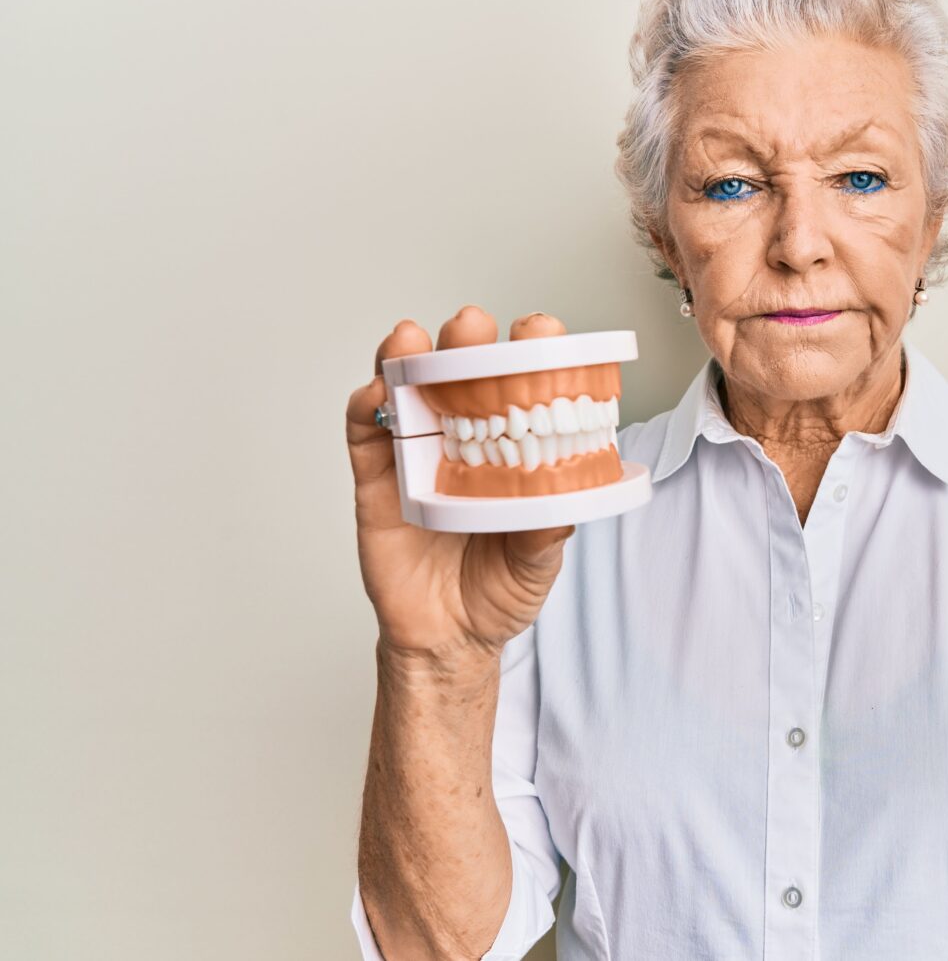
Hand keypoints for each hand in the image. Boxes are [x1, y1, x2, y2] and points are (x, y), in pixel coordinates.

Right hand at [345, 305, 575, 662]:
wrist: (448, 639)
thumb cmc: (499, 589)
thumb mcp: (538, 562)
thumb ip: (547, 529)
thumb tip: (565, 495)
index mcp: (512, 446)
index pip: (521, 385)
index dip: (529, 352)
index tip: (540, 333)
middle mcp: (463, 438)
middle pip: (460, 371)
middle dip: (465, 339)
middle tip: (472, 326)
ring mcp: (415, 453)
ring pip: (404, 387)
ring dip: (405, 356)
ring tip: (411, 340)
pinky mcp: (376, 479)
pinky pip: (365, 433)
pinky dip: (366, 406)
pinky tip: (376, 393)